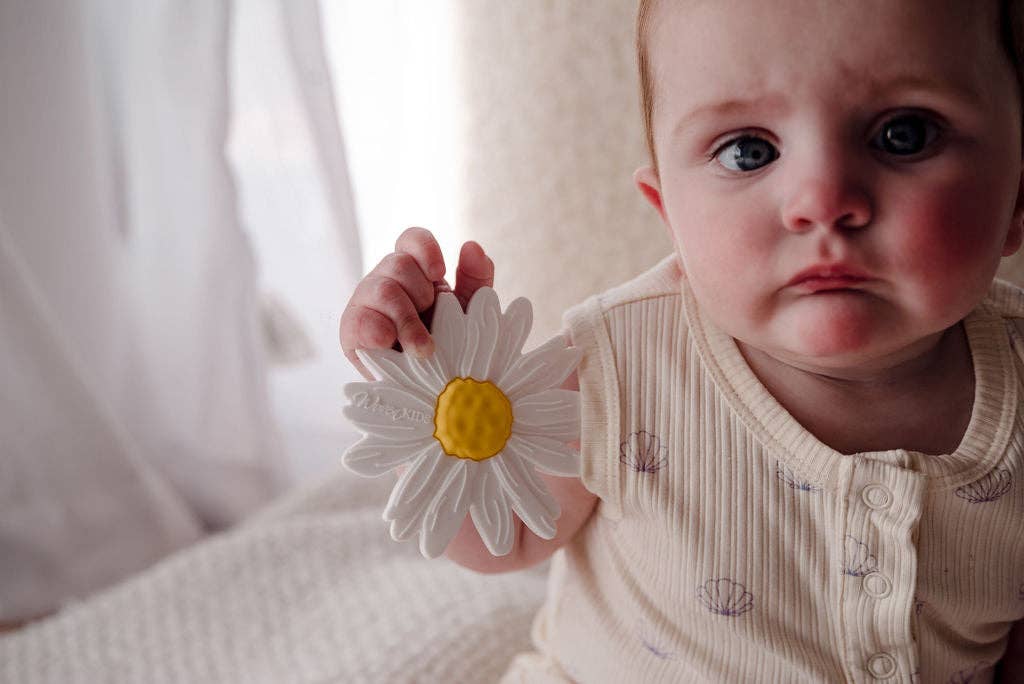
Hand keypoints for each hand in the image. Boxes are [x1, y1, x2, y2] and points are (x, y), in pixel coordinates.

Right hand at [340, 227, 494, 380]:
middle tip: (432, 319)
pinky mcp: (352, 332)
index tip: (440, 273)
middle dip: (420, 292)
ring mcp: (366, 304)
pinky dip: (375, 330)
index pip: (411, 240)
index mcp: (414, 271)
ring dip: (406, 319)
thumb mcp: (468, 312)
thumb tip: (472, 245)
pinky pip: (356, 319)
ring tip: (424, 349)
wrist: (430, 391)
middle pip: (396, 263)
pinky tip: (389, 343)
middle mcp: (387, 281)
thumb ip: (475, 279)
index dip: (424, 249)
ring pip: (380, 289)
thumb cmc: (448, 345)